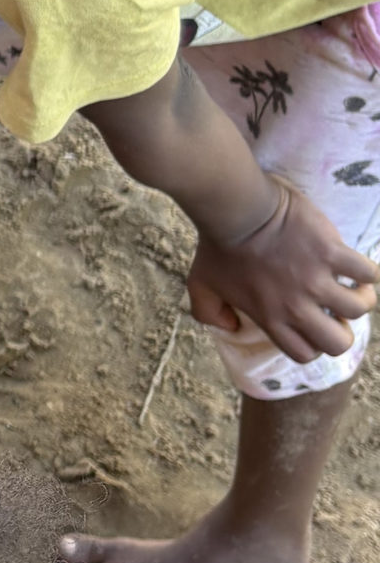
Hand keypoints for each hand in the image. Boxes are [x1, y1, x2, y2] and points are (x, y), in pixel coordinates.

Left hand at [188, 180, 379, 364]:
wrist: (235, 209)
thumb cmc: (217, 245)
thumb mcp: (200, 284)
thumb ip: (208, 312)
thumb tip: (229, 326)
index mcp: (270, 318)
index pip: (304, 353)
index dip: (312, 344)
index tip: (312, 325)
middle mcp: (296, 307)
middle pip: (338, 343)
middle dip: (342, 332)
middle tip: (335, 311)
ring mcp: (316, 280)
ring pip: (358, 308)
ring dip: (361, 299)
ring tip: (353, 286)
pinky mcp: (331, 252)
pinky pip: (367, 273)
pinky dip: (369, 272)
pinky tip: (358, 266)